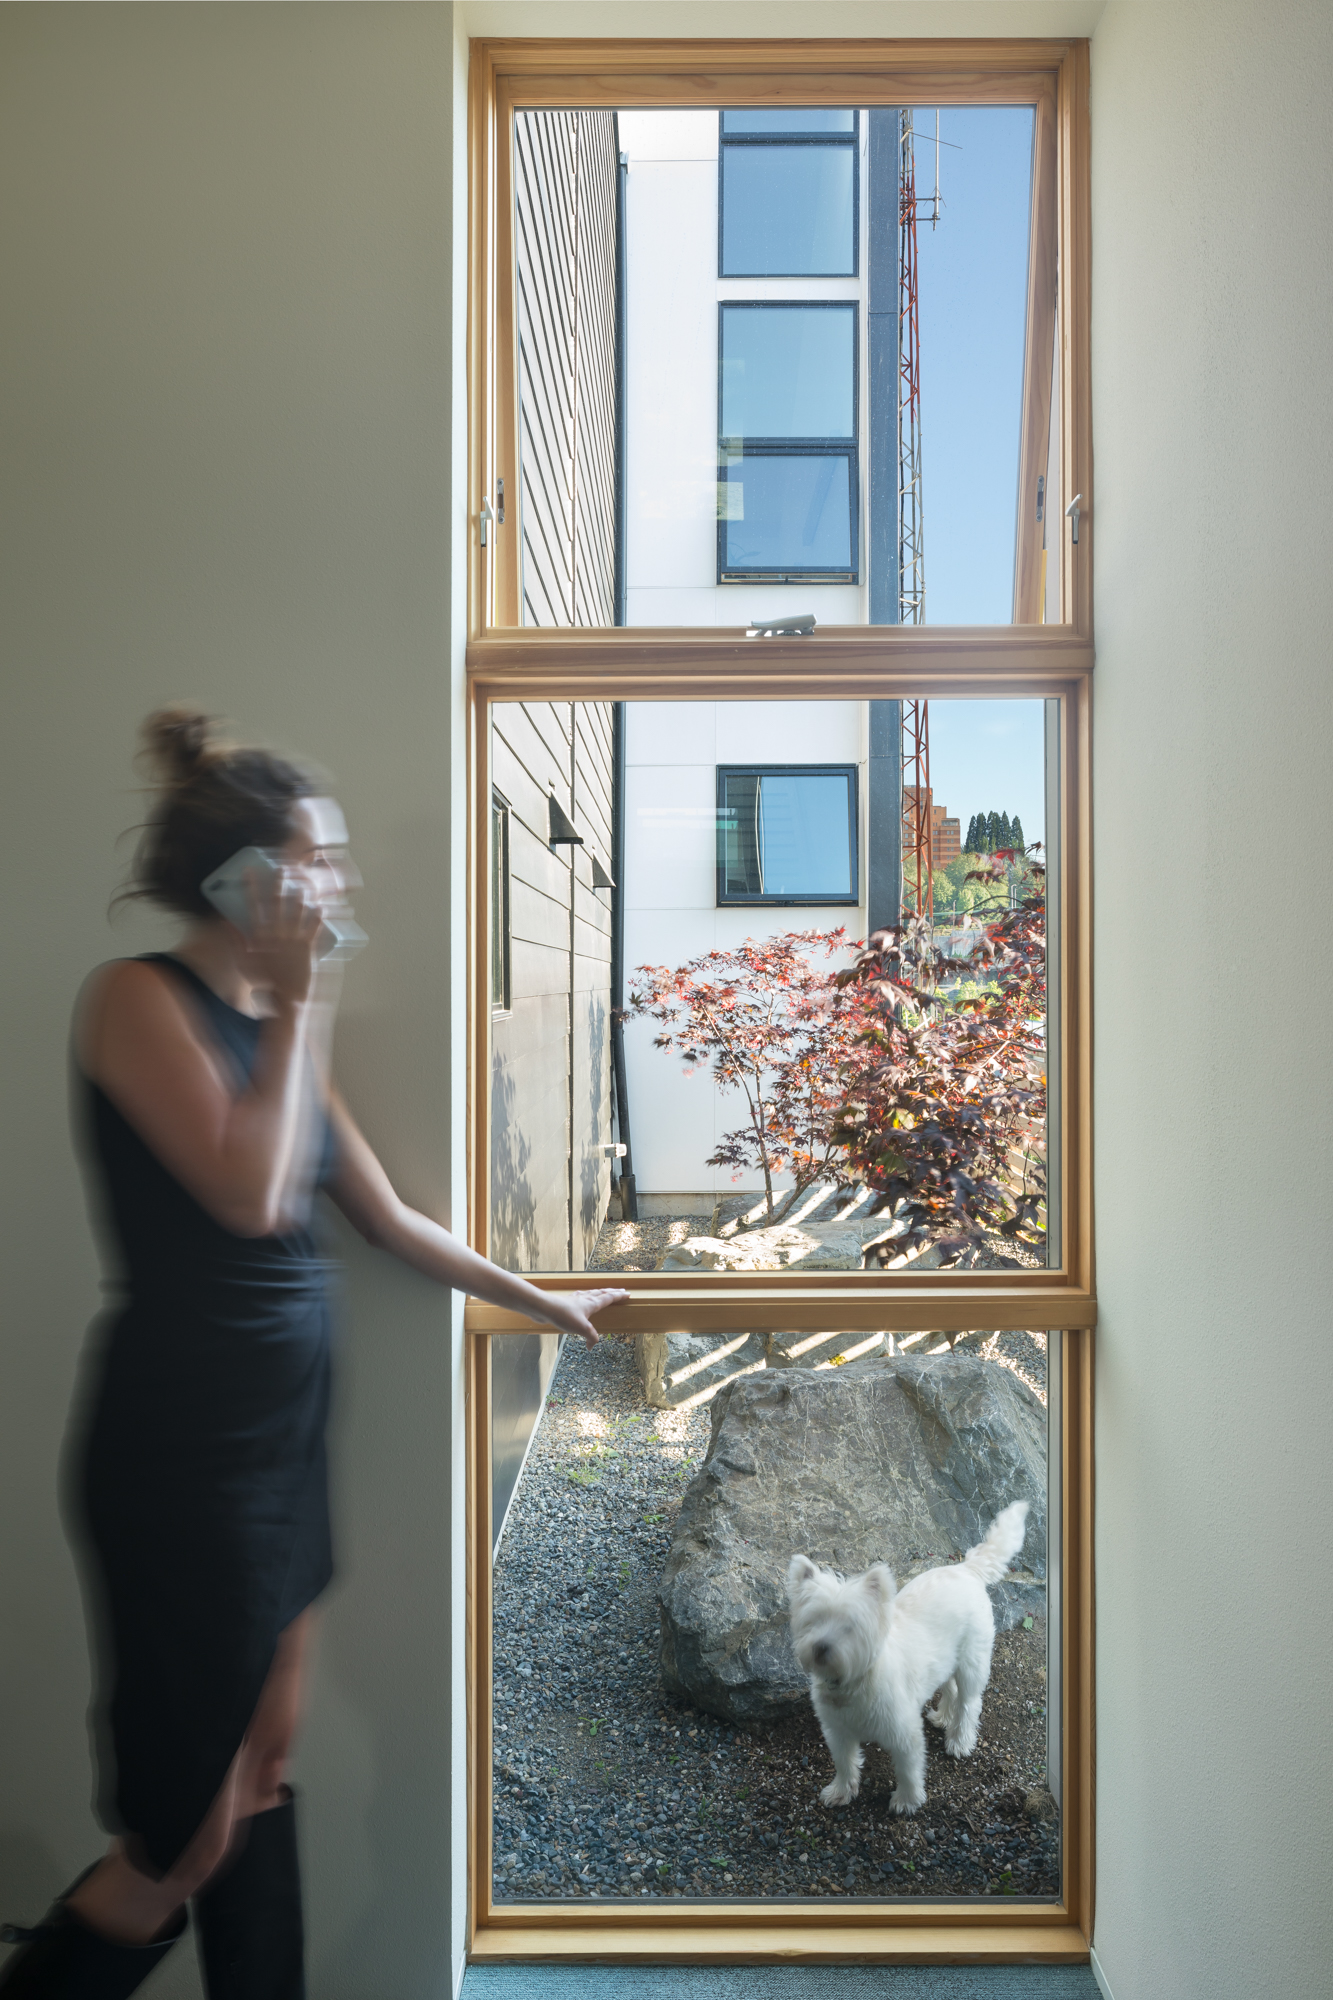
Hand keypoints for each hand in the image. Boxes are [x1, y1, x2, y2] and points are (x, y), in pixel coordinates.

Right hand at [238, 866, 322, 1009]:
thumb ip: (235, 941)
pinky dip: (318, 917)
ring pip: (298, 911)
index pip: (253, 905)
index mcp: (260, 935)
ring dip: (301, 895)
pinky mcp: (308, 947)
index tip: (249, 871)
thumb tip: (225, 922)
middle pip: (278, 902)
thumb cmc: (263, 981)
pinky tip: (321, 906)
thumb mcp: (243, 962)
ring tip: (304, 883)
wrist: (286, 997)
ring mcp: (294, 939)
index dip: (251, 886)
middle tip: (282, 869)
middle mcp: (277, 933)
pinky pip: (314, 928)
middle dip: (279, 883)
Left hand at [552, 1287, 629, 1348]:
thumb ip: (591, 1337)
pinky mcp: (566, 1303)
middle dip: (612, 1292)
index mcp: (591, 1303)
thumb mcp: (582, 1329)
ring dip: (599, 1293)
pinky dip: (584, 1297)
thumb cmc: (563, 1315)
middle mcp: (585, 1299)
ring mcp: (575, 1300)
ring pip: (591, 1293)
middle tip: (620, 1290)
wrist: (544, 1308)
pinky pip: (579, 1297)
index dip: (619, 1296)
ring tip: (603, 1293)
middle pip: (601, 1293)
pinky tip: (580, 1299)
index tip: (628, 1293)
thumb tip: (592, 1346)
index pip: (609, 1298)